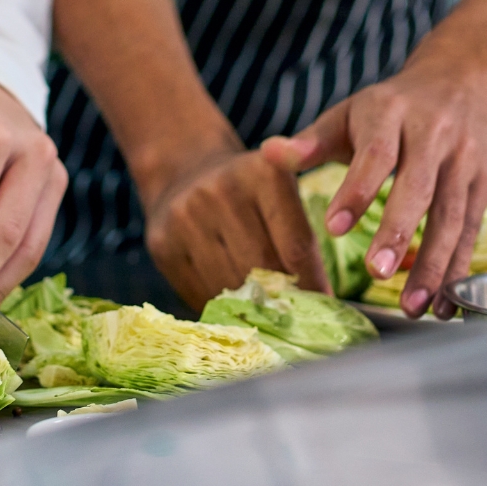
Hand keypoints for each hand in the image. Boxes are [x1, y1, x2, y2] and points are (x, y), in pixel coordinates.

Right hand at [140, 147, 328, 309]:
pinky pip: (198, 291)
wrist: (183, 169)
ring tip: (265, 313)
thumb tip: (318, 301)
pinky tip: (232, 304)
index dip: (312, 284)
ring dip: (252, 307)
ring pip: (230, 284)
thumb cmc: (245, 189)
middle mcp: (221, 191)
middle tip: (297, 316)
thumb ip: (296, 235)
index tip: (325, 306)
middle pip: (262, 268)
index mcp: (263, 173)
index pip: (296, 246)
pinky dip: (220, 306)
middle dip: (283, 298)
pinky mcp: (162, 242)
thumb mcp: (278, 191)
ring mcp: (186, 216)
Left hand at [264, 61, 486, 319]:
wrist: (468, 75)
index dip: (357, 190)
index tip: (334, 228)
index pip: (376, 154)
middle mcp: (433, 135)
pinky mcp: (485, 184)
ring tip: (412, 306)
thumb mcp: (352, 111)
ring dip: (433, 264)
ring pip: (451, 216)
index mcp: (392, 114)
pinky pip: (472, 231)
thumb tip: (268, 153)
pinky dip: (458, 269)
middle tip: (376, 272)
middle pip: (418, 187)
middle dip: (398, 231)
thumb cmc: (397, 104)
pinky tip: (444, 305)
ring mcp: (464, 161)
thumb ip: (312, 140)